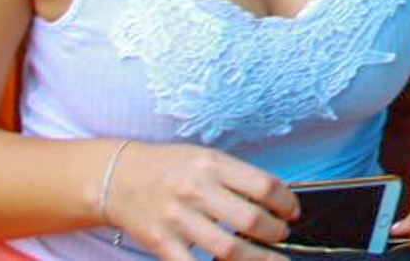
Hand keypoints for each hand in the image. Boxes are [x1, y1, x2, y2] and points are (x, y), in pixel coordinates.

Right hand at [100, 142, 295, 260]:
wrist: (117, 177)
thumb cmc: (170, 166)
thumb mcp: (206, 158)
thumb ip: (237, 176)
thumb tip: (276, 198)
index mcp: (213, 165)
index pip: (264, 186)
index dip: (286, 203)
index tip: (292, 211)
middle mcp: (196, 190)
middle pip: (250, 220)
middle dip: (275, 232)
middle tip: (281, 234)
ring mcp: (177, 219)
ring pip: (228, 249)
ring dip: (257, 258)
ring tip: (270, 258)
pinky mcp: (160, 242)